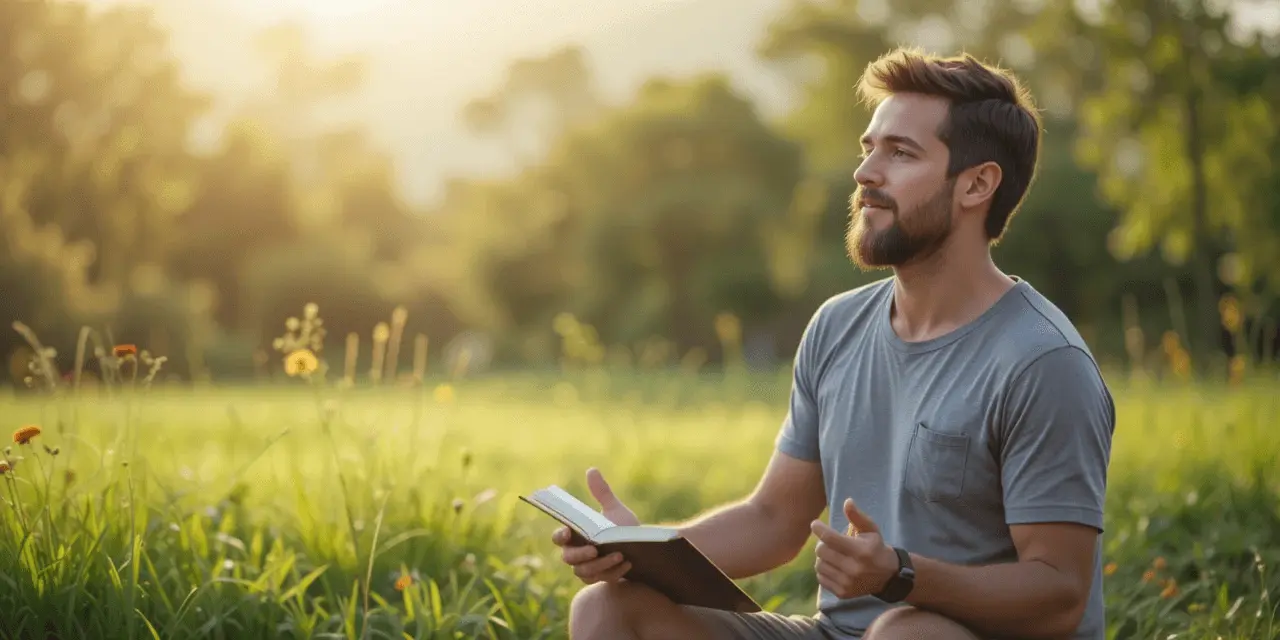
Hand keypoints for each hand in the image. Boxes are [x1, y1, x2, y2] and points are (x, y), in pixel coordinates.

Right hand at [551, 467, 638, 584]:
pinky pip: (602, 579)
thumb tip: (591, 470)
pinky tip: (627, 564)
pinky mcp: (601, 579)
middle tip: (595, 548)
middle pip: (568, 558)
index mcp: (576, 536)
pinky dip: (614, 572)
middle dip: (580, 554)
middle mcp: (577, 554)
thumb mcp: (615, 510)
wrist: (642, 549)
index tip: (569, 531)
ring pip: (585, 571)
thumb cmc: (624, 529)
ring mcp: (587, 569)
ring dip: (601, 563)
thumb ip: (602, 493)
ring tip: (619, 555)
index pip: (559, 538)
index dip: (560, 535)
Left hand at [810, 498, 898, 599]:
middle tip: (829, 542)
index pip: (830, 538)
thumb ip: (857, 516)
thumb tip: (847, 501)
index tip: (815, 524)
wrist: (888, 576)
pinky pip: (821, 578)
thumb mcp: (871, 530)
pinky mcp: (843, 593)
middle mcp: (854, 569)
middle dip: (822, 543)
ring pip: (819, 565)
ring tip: (832, 554)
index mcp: (861, 551)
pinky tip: (834, 566)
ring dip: (822, 557)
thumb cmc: (876, 548)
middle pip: (821, 551)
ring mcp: (848, 583)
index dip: (819, 528)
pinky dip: (824, 570)